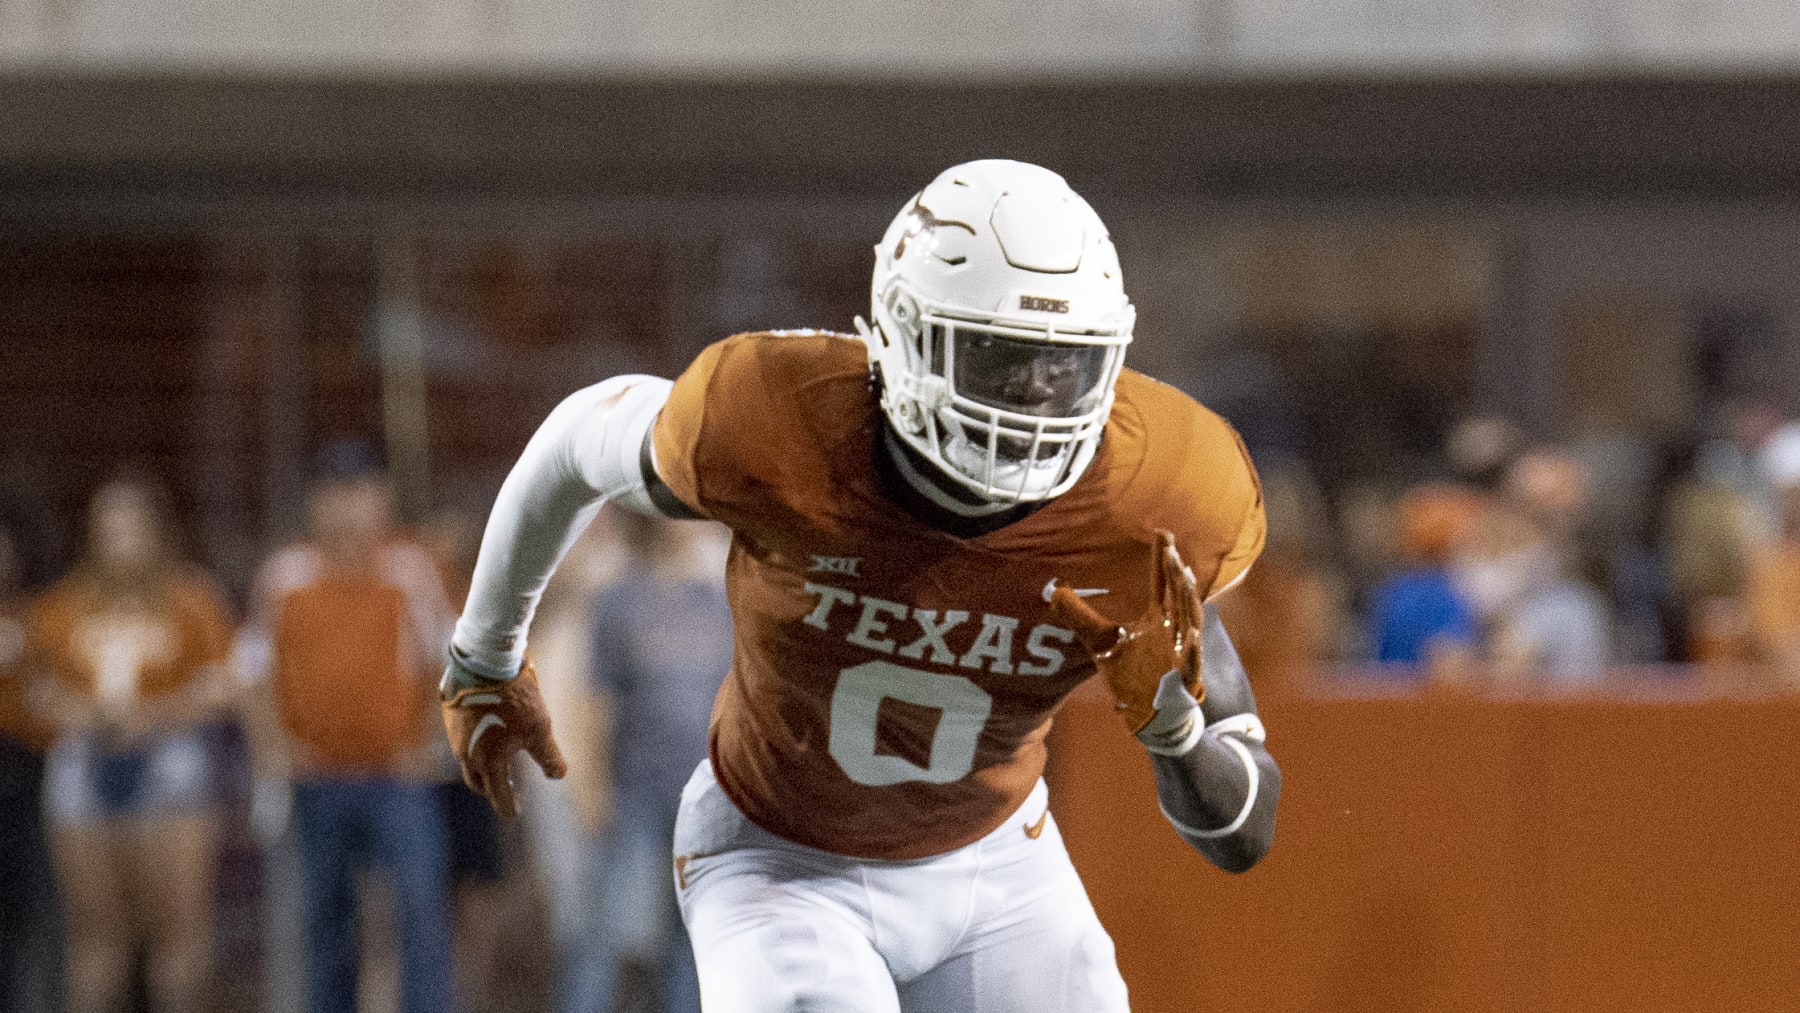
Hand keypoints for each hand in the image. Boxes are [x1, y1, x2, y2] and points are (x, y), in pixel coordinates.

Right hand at [440, 652, 567, 817]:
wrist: (484, 663)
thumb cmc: (515, 697)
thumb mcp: (539, 728)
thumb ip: (548, 756)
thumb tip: (559, 776)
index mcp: (488, 762)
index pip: (498, 795)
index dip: (508, 806)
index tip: (514, 813)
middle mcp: (466, 754)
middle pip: (478, 782)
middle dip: (491, 790)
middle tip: (506, 792)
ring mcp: (455, 736)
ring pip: (467, 762)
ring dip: (482, 769)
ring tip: (498, 765)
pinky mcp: (451, 718)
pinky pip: (462, 741)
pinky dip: (475, 748)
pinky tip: (486, 736)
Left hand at [1050, 530, 1205, 752]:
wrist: (1149, 716)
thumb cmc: (1132, 677)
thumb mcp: (1099, 643)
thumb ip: (1080, 618)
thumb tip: (1054, 593)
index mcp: (1158, 619)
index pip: (1162, 583)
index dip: (1162, 559)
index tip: (1161, 533)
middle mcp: (1174, 631)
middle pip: (1179, 596)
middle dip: (1177, 573)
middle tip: (1171, 548)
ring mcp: (1183, 653)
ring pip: (1191, 621)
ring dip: (1189, 600)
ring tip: (1185, 576)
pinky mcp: (1185, 678)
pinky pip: (1193, 662)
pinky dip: (1194, 648)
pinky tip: (1194, 633)